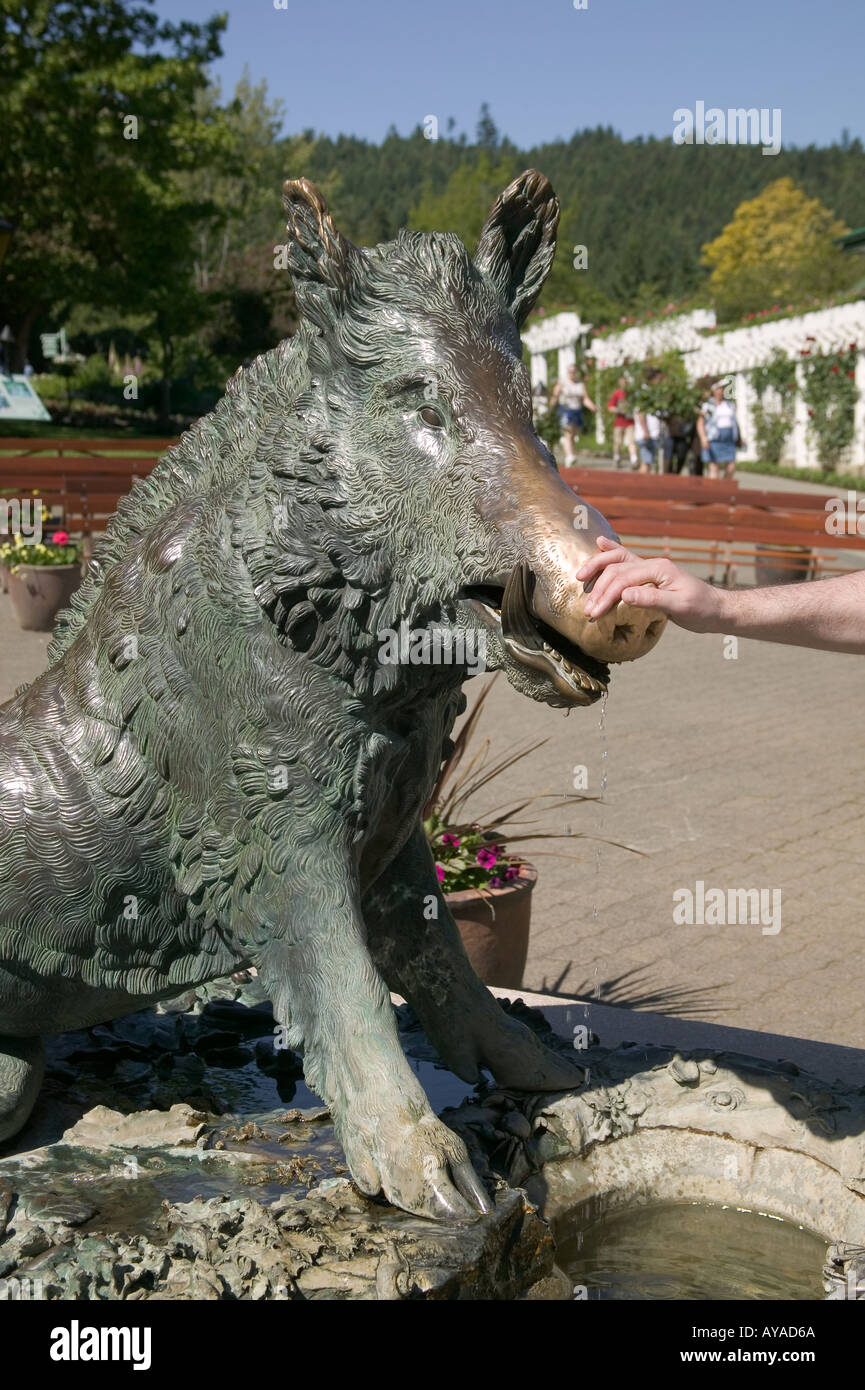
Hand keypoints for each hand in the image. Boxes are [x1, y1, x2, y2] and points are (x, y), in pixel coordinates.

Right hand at [575, 537, 724, 632]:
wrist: (716, 609)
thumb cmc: (701, 609)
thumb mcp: (679, 606)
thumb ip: (651, 599)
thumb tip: (624, 595)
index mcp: (659, 569)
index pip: (624, 579)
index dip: (607, 596)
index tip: (595, 613)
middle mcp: (652, 564)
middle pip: (616, 569)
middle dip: (599, 588)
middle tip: (587, 609)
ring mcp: (650, 568)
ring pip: (617, 562)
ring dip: (598, 571)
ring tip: (580, 579)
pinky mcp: (650, 576)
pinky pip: (626, 562)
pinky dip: (611, 553)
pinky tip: (600, 543)